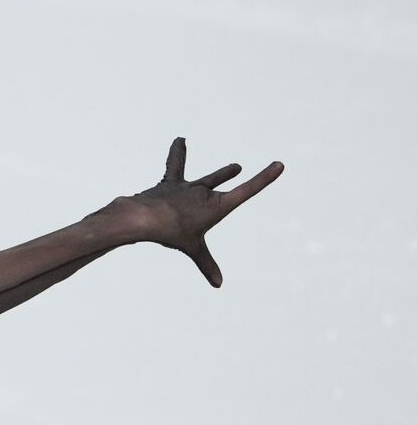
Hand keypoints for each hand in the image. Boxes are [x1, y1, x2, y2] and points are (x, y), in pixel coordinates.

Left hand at [97, 137, 283, 287]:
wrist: (145, 216)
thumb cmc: (171, 232)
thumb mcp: (192, 247)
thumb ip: (206, 263)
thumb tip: (218, 284)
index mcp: (216, 205)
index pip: (246, 191)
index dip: (264, 178)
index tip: (278, 164)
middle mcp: (204, 191)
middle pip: (219, 182)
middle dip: (228, 174)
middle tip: (236, 168)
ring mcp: (186, 186)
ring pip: (202, 176)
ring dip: (214, 171)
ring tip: (231, 164)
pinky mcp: (169, 183)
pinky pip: (174, 166)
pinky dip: (177, 153)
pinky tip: (179, 140)